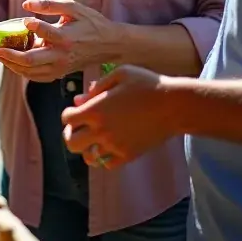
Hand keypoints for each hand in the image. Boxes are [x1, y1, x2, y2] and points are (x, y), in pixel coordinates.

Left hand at [0, 0, 116, 76]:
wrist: (110, 44)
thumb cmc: (91, 22)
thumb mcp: (73, 7)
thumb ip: (49, 4)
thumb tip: (26, 4)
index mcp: (66, 37)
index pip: (45, 32)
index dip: (32, 26)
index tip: (24, 20)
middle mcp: (62, 55)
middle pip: (31, 61)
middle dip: (10, 56)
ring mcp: (61, 67)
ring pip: (32, 72)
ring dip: (13, 65)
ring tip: (0, 56)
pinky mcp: (61, 73)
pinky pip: (38, 77)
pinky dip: (24, 72)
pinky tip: (13, 63)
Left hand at [61, 65, 178, 168]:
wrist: (174, 105)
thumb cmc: (147, 84)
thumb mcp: (119, 75)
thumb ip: (97, 88)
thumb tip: (79, 100)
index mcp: (96, 109)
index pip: (67, 119)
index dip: (69, 113)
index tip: (78, 110)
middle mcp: (102, 130)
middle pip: (71, 142)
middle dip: (71, 133)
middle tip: (80, 127)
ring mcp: (115, 146)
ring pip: (88, 157)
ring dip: (86, 148)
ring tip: (93, 138)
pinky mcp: (129, 155)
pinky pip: (107, 165)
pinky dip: (103, 158)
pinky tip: (108, 147)